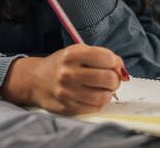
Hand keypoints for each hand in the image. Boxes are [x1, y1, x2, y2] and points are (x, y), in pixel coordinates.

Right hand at [0, 44, 127, 114]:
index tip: (113, 65)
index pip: (107, 58)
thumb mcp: (79, 52)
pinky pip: (94, 108)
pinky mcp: (66, 107)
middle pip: (108, 79)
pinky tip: (92, 96)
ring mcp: (66, 92)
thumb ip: (102, 57)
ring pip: (103, 97)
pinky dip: (98, 102)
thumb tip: (123, 72)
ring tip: (102, 89)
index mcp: (73, 54)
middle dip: (115, 80)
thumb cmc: (62, 64)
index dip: (115, 63)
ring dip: (108, 93)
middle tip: (111, 79)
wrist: (35, 80)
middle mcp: (68, 73)